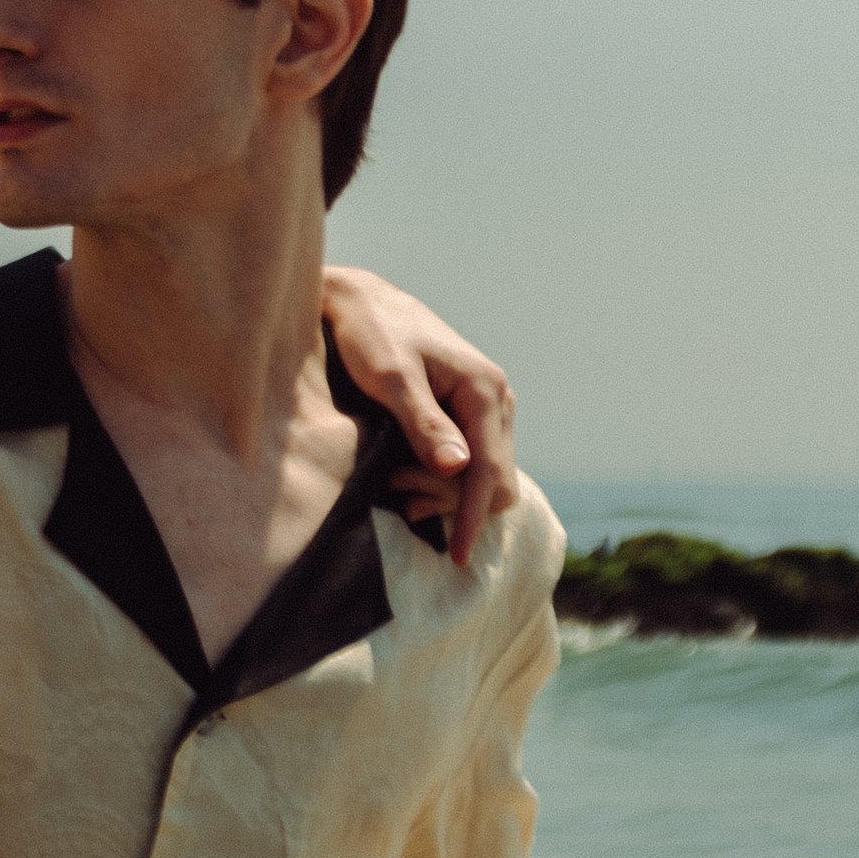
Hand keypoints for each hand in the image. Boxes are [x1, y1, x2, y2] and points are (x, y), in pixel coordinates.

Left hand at [318, 268, 518, 564]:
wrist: (361, 302)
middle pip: (497, 480)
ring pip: (487, 477)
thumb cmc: (371, 335)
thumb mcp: (391, 378)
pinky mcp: (469, 416)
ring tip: (395, 486)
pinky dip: (443, 483)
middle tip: (400, 496)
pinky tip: (406, 483)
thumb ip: (423, 423)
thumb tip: (458, 469)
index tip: (458, 555)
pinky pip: (473, 465)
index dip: (473, 515)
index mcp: (484, 389)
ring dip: (445, 493)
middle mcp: (497, 399)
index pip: (490, 469)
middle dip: (454, 502)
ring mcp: (487, 409)